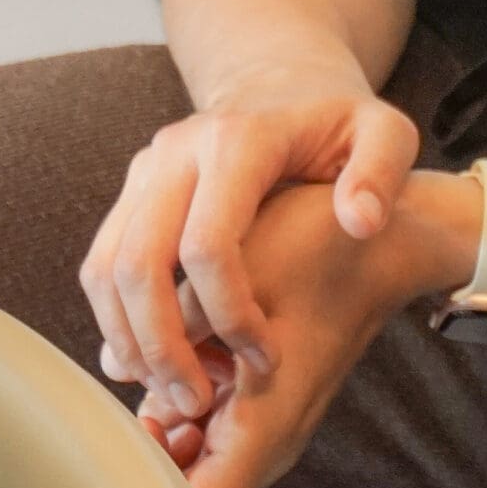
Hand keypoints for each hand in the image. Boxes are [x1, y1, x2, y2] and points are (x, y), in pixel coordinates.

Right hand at [82, 79, 417, 421]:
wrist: (279, 87)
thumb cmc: (336, 126)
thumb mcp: (385, 131)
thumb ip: (382, 171)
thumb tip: (359, 222)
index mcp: (236, 142)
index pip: (207, 244)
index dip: (229, 313)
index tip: (266, 356)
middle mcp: (174, 154)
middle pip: (137, 264)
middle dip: (161, 343)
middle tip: (192, 400)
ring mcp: (142, 173)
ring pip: (104, 269)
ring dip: (128, 340)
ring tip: (167, 391)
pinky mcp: (127, 195)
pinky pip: (101, 266)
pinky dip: (115, 319)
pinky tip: (150, 359)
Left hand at [137, 170, 477, 487]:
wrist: (383, 243)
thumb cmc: (319, 253)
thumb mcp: (234, 277)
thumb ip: (173, 326)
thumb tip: (113, 365)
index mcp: (265, 431)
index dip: (149, 485)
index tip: (126, 433)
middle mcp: (266, 444)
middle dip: (146, 453)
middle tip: (134, 390)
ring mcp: (264, 428)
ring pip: (190, 460)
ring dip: (159, 426)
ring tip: (156, 369)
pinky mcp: (259, 406)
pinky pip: (204, 426)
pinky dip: (177, 402)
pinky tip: (175, 360)